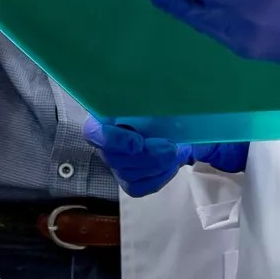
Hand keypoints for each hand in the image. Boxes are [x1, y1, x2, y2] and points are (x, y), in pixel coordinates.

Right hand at [80, 114, 247, 198]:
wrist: (185, 126)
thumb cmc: (171, 108)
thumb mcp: (166, 99)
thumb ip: (158, 99)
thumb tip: (162, 92)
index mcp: (108, 114)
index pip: (94, 132)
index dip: (113, 140)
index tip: (138, 142)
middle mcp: (106, 141)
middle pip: (114, 158)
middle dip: (147, 156)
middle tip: (171, 147)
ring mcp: (116, 163)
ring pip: (128, 174)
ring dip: (157, 166)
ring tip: (175, 151)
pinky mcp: (129, 181)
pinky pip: (139, 187)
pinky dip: (159, 177)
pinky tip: (171, 164)